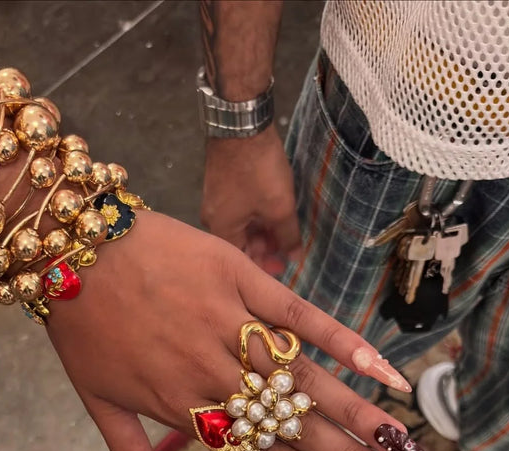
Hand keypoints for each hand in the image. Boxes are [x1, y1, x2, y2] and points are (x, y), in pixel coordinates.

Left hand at [47, 211, 415, 450]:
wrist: (67, 247)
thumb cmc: (82, 329)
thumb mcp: (98, 404)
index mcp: (184, 410)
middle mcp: (215, 376)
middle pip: (294, 427)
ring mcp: (231, 326)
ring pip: (305, 379)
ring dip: (358, 413)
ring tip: (404, 445)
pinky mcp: (239, 279)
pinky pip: (299, 314)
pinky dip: (342, 340)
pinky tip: (384, 369)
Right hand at [201, 125, 300, 269]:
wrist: (241, 125)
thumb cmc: (257, 171)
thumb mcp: (279, 208)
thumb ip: (288, 237)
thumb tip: (295, 258)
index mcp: (222, 231)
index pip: (243, 262)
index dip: (265, 267)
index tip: (285, 267)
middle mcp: (212, 220)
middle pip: (241, 245)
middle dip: (265, 250)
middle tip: (288, 249)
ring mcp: (215, 202)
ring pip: (241, 227)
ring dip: (262, 233)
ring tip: (284, 232)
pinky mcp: (221, 186)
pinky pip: (238, 211)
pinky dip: (255, 217)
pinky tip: (272, 214)